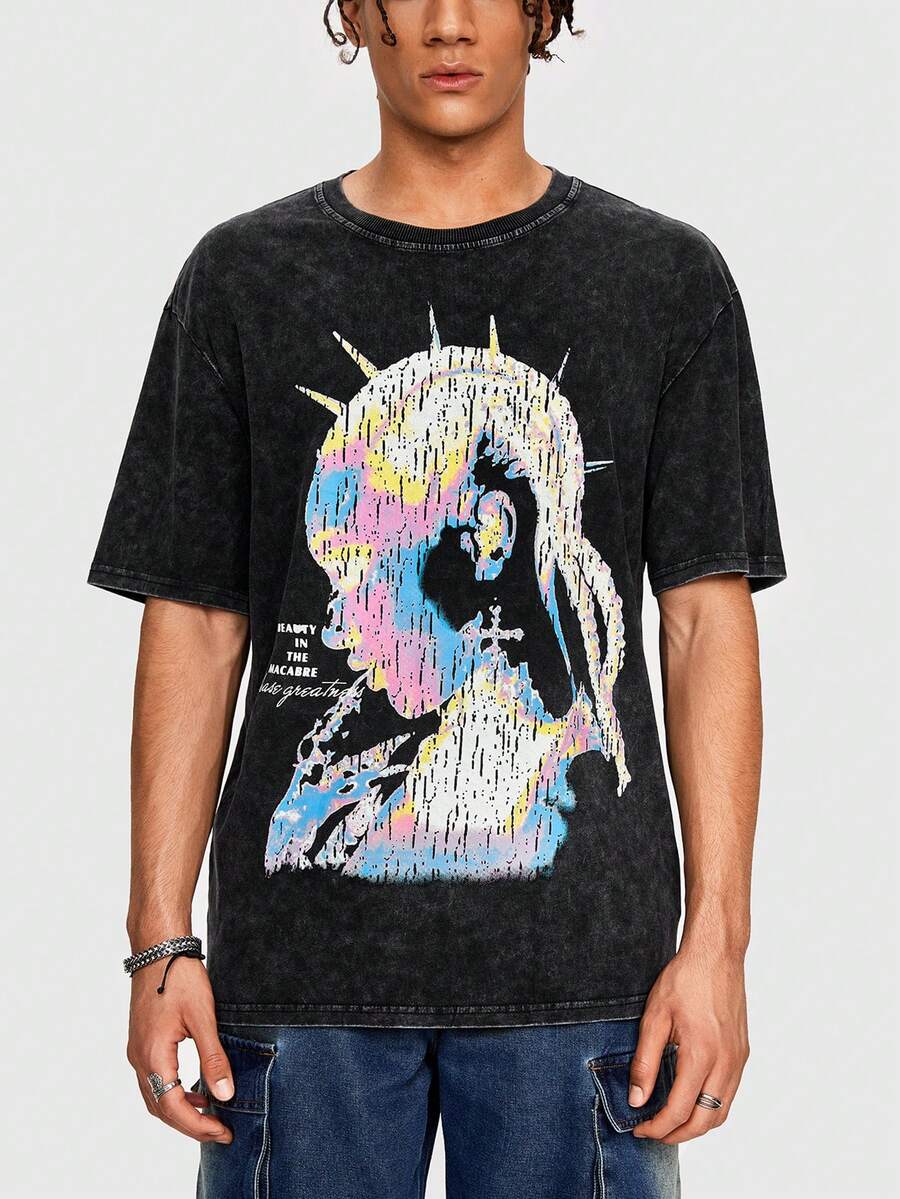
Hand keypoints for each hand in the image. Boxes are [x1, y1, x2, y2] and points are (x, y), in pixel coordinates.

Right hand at [127, 955, 234, 1142]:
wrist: (158, 948)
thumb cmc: (180, 978)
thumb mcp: (203, 1018)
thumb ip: (214, 1058)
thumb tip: (225, 1095)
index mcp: (153, 1056)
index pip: (173, 1107)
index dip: (198, 1125)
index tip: (223, 1132)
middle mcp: (139, 1058)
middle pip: (161, 1107)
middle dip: (190, 1124)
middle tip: (220, 1131)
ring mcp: (137, 1051)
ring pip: (155, 1096)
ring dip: (180, 1111)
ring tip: (210, 1116)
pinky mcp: (141, 1042)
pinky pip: (154, 1080)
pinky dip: (173, 1092)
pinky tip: (194, 1089)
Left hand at [630, 945, 749, 1143]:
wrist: (717, 955)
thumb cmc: (684, 980)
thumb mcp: (654, 1017)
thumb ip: (645, 1061)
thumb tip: (637, 1099)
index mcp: (701, 1055)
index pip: (679, 1110)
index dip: (657, 1127)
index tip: (639, 1128)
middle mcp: (725, 1063)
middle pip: (704, 1121)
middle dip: (677, 1134)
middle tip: (653, 1132)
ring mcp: (738, 1060)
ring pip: (721, 1112)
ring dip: (696, 1125)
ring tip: (670, 1122)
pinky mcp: (742, 1053)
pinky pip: (729, 1094)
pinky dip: (710, 1108)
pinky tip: (691, 1100)